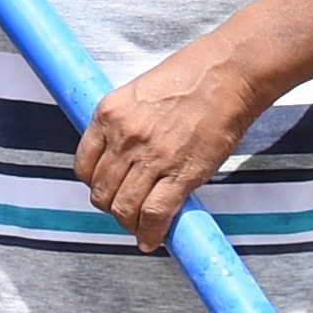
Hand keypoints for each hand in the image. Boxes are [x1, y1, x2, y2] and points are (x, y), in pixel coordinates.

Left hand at [76, 39, 272, 250]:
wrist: (229, 73)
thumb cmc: (191, 75)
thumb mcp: (140, 92)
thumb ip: (125, 123)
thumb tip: (122, 153)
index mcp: (109, 114)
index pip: (84, 165)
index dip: (94, 183)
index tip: (106, 187)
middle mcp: (124, 137)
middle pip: (101, 191)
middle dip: (111, 205)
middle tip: (125, 208)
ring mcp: (151, 157)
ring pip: (124, 207)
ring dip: (129, 222)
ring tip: (139, 224)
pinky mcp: (181, 173)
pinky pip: (154, 214)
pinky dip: (150, 233)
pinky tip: (151, 239)